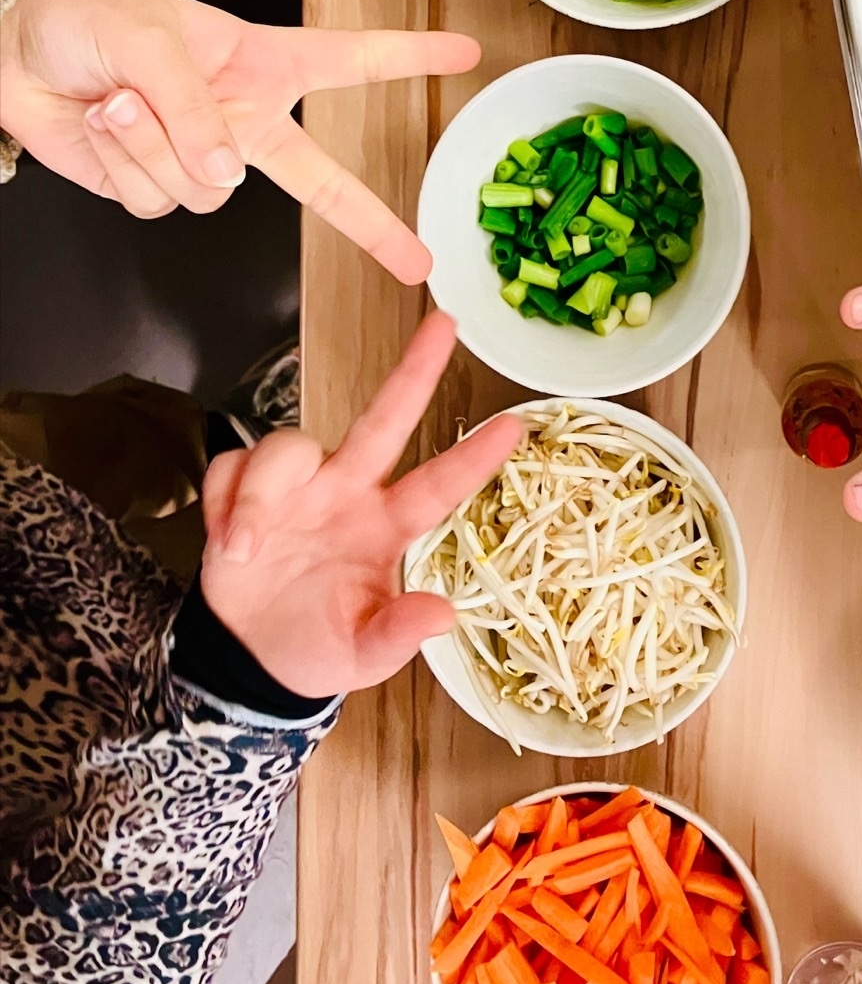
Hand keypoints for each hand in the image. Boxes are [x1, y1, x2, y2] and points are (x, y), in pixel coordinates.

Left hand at [0, 0, 477, 280]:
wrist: (14, 45)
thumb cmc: (91, 17)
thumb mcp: (154, 41)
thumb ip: (198, 110)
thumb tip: (227, 176)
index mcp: (258, 60)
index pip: (351, 59)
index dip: (411, 55)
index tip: (467, 52)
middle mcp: (238, 115)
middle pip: (320, 179)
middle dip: (372, 223)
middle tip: (419, 261)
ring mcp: (196, 157)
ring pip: (205, 192)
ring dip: (155, 147)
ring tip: (122, 98)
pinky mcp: (149, 185)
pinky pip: (156, 201)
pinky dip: (124, 165)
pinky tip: (103, 124)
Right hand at [200, 314, 521, 695]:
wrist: (246, 659)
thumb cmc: (315, 647)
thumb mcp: (361, 655)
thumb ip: (397, 634)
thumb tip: (443, 614)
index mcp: (385, 527)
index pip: (438, 486)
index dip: (474, 458)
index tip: (514, 427)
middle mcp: (348, 491)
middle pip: (384, 418)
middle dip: (414, 370)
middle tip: (444, 324)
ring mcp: (299, 486)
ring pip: (287, 447)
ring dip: (262, 493)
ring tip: (244, 547)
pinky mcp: (247, 488)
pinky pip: (234, 467)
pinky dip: (225, 503)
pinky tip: (228, 543)